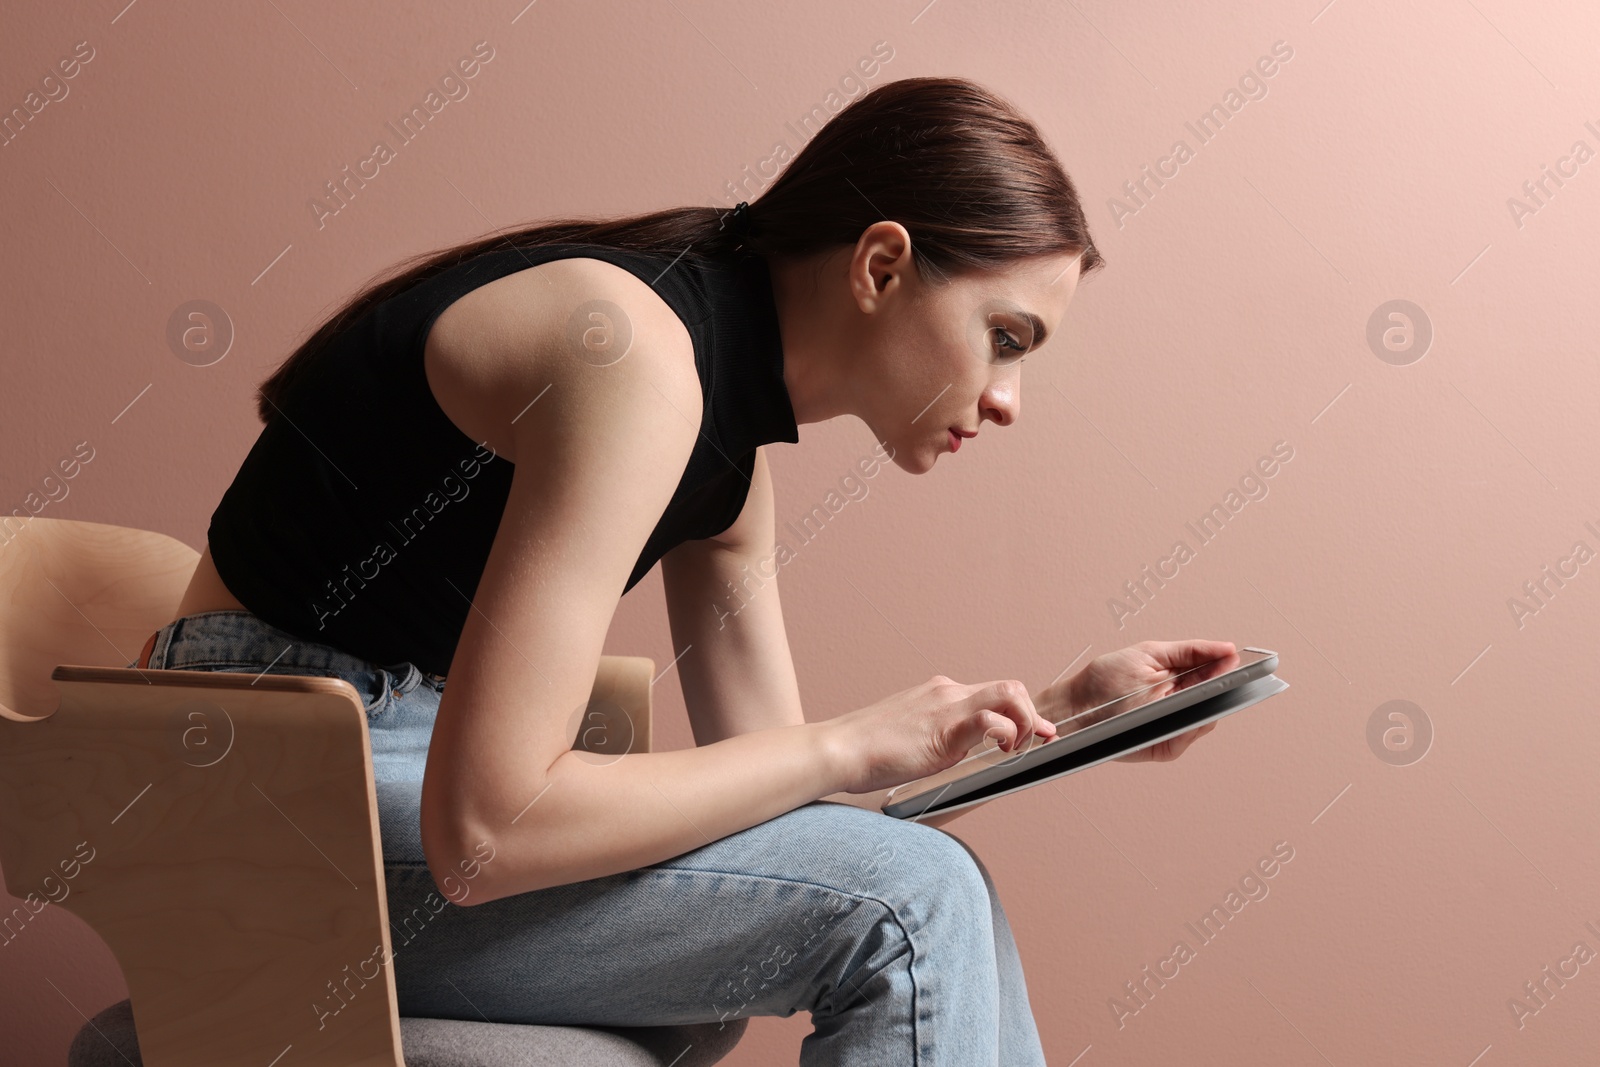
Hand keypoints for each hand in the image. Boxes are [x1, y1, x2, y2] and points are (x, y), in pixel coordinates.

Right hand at [822, 675, 1059, 794]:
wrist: (839, 748)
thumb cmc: (867, 751)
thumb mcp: (911, 738)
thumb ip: (937, 739)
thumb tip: (955, 757)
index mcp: (939, 693)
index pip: (993, 691)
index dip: (1022, 712)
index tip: (1037, 733)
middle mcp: (947, 691)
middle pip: (1010, 687)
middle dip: (1033, 715)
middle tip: (1040, 741)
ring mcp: (946, 706)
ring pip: (1009, 694)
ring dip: (1027, 722)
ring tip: (1018, 749)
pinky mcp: (944, 728)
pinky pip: (989, 719)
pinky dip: (1007, 732)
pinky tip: (1002, 751)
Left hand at [1045, 639, 1236, 763]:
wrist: (1075, 704)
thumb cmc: (1107, 678)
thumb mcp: (1151, 654)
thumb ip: (1191, 651)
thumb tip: (1229, 649)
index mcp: (1182, 683)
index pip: (1217, 677)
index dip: (1234, 671)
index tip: (1247, 661)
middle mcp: (1182, 708)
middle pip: (1218, 700)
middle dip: (1228, 687)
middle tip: (1238, 674)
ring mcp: (1174, 729)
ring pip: (1207, 719)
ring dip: (1213, 705)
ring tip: (1220, 688)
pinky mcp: (1164, 747)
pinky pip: (1187, 737)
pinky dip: (1192, 725)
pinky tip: (1194, 711)